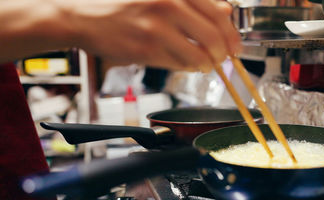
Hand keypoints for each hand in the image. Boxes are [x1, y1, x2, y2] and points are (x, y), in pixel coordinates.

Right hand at [0, 0, 241, 71]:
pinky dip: (188, 68)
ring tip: (205, 64)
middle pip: (214, 37)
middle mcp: (169, 4)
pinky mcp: (147, 50)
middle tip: (224, 60)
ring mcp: (157, 28)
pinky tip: (186, 64)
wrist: (86, 17)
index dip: (233, 34)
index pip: (220, 13)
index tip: (236, 46)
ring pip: (200, 55)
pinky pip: (180, 65)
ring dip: (207, 65)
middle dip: (224, 54)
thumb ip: (197, 3)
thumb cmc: (127, 6)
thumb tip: (227, 12)